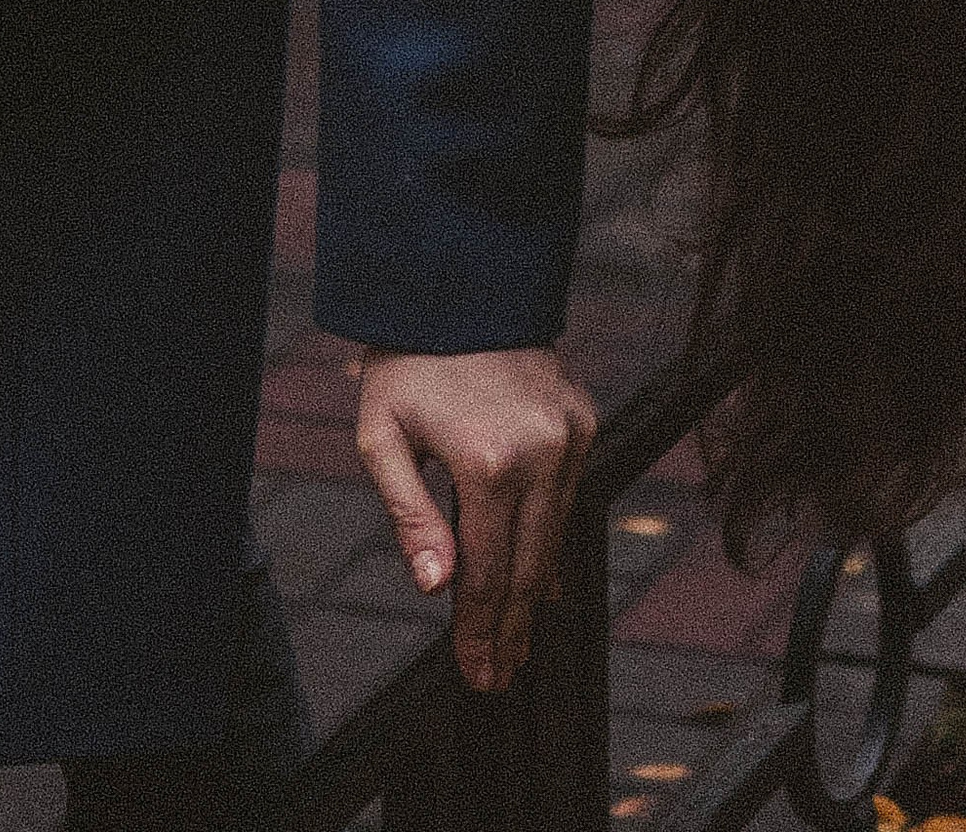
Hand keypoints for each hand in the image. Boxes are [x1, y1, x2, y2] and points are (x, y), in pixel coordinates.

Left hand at [352, 344, 599, 692]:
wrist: (462, 285)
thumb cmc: (410, 365)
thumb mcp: (384, 440)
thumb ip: (411, 518)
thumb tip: (438, 587)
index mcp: (489, 461)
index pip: (486, 571)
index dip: (478, 630)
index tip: (476, 676)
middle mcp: (543, 452)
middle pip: (529, 566)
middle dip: (512, 629)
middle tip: (499, 679)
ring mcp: (570, 435)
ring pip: (555, 536)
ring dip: (534, 593)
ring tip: (517, 643)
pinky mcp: (582, 420)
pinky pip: (570, 498)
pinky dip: (553, 542)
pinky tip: (540, 580)